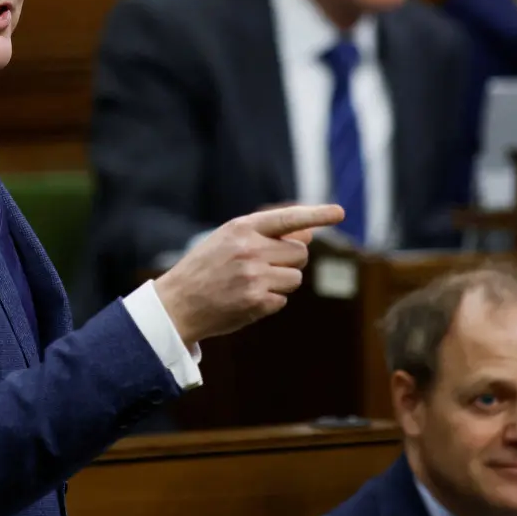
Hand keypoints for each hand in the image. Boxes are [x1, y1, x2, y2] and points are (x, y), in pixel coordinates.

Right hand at [152, 204, 344, 346]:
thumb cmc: (205, 269)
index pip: (286, 218)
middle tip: (263, 267)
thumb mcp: (229, 241)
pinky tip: (245, 300)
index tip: (339, 212)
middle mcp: (249, 249)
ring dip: (281, 283)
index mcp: (241, 228)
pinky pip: (282, 299)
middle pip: (299, 253)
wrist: (177, 303)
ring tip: (251, 284)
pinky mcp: (257, 301)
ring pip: (295, 278)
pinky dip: (269, 301)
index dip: (316, 214)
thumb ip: (267, 235)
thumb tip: (309, 234)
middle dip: (288, 261)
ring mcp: (253, 276)